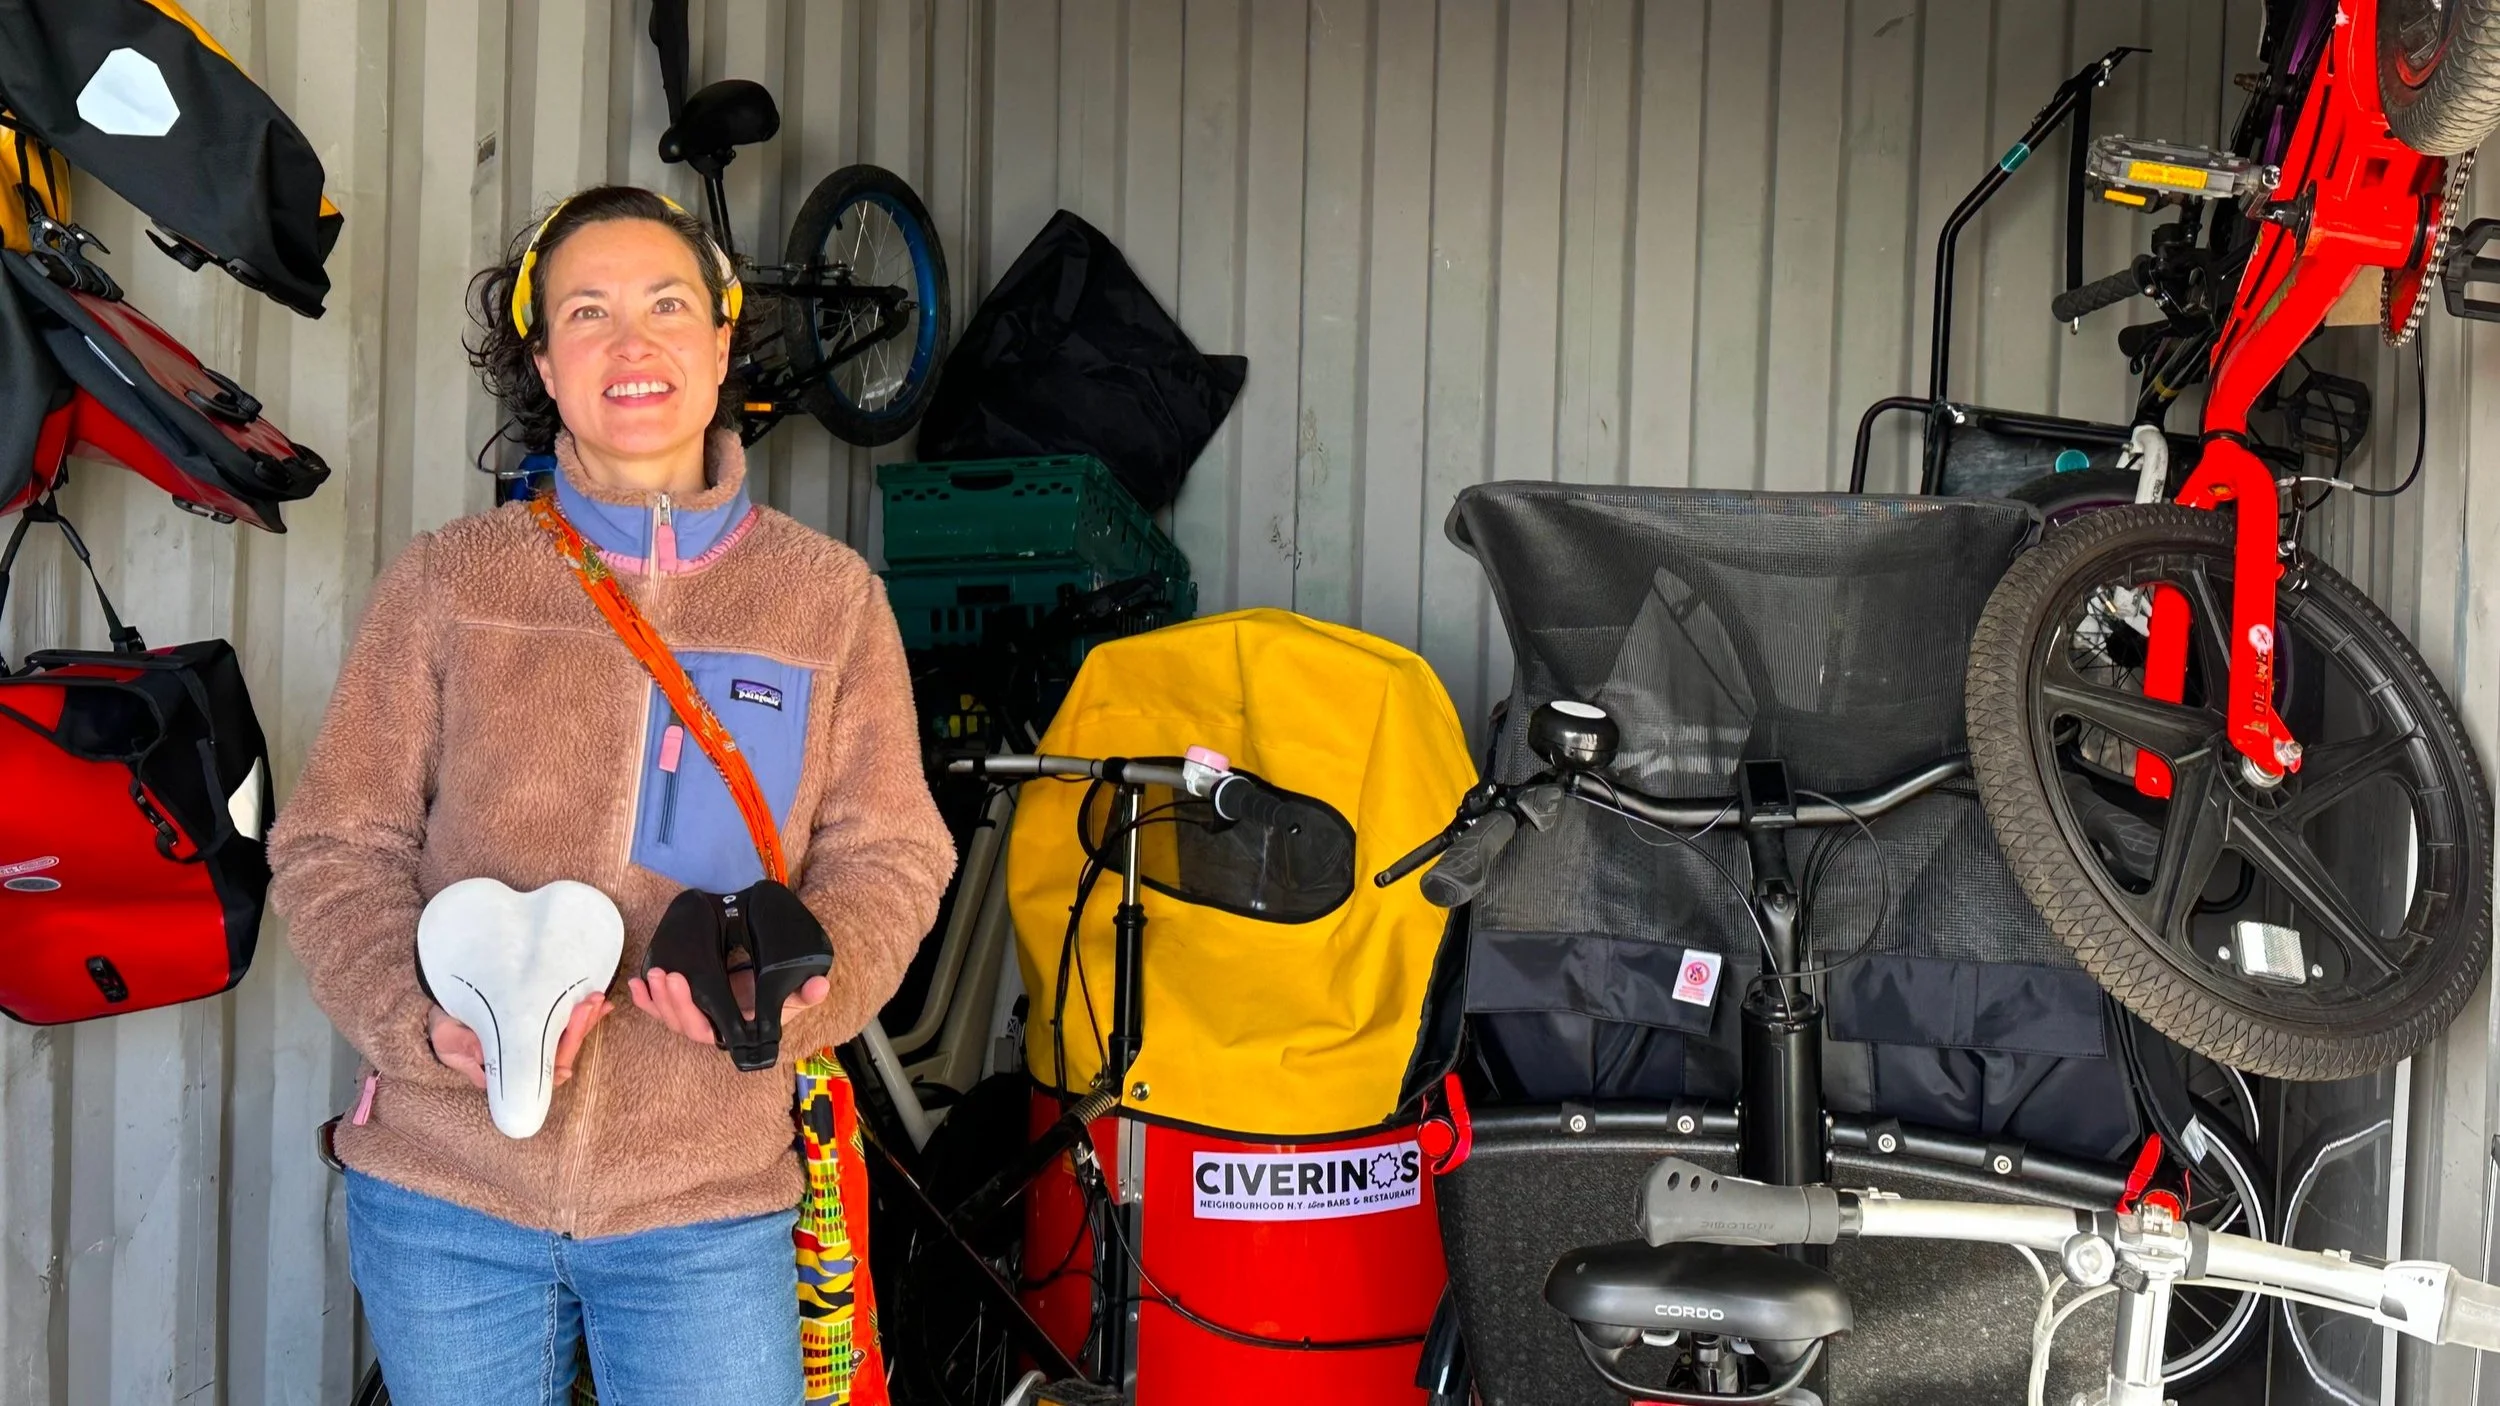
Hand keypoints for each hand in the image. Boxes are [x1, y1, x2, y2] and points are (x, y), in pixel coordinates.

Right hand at [427, 995, 610, 1089]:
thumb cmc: (446, 1030)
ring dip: (585, 1020)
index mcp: (506, 1068)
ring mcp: (534, 1040)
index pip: (535, 1073)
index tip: (566, 1067)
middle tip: (589, 1006)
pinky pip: (564, 1020)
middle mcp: (525, 1058)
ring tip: (599, 1001)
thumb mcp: (451, 1042)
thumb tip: (486, 1063)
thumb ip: (469, 1050)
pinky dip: (581, 1012)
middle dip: (577, 1031)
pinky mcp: (538, 1022)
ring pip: (566, 1036)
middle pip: (559, 1052)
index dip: (554, 1066)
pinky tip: (599, 1003)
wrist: (440, 1011)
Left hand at [629, 966, 830, 1047]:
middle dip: (671, 1001)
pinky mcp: (685, 1005)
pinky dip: (645, 999)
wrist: (771, 985)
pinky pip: (659, 1008)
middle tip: (667, 974)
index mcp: (733, 1031)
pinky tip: (635, 982)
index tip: (683, 983)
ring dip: (657, 997)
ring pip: (668, 1017)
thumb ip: (807, 993)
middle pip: (683, 1024)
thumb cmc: (780, 995)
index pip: (709, 1030)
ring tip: (652, 973)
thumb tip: (820, 985)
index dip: (691, 1013)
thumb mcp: (794, 995)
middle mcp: (711, 1028)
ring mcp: (696, 1017)